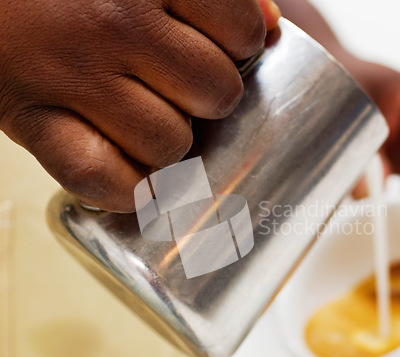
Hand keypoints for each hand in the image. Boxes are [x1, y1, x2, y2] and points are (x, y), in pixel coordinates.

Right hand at [0, 0, 279, 211]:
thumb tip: (268, 25)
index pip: (241, 31)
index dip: (240, 47)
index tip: (220, 48)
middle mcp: (113, 24)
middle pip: (215, 94)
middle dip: (208, 99)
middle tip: (181, 89)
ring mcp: (72, 75)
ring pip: (169, 146)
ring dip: (168, 145)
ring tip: (146, 123)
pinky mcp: (32, 119)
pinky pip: (102, 178)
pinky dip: (126, 191)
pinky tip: (129, 177)